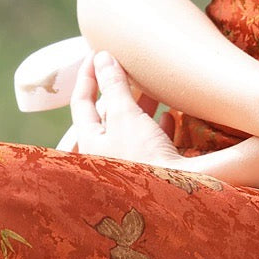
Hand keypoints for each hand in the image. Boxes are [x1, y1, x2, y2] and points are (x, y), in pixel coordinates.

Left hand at [70, 50, 187, 168]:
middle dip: (121, 91)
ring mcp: (129, 168)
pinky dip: (159, 129)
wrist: (177, 204)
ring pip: (132, 130)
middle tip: (131, 68)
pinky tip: (172, 119)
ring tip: (155, 90)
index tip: (97, 54)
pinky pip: (152, 146)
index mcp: (90, 143)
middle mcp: (105, 157)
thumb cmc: (143, 160)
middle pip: (108, 116)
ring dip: (142, 109)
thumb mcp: (125, 115)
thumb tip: (103, 57)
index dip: (88, 76)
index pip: (82, 102)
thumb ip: (114, 86)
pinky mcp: (152, 175)